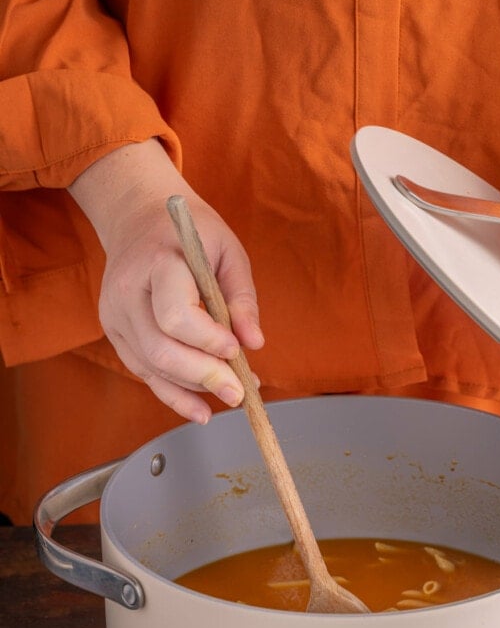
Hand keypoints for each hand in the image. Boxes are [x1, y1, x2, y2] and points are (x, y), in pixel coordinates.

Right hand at [69, 139, 263, 422]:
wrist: (139, 217)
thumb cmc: (191, 232)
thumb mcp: (228, 250)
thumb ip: (242, 297)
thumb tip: (255, 344)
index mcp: (157, 263)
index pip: (175, 314)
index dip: (208, 340)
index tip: (237, 349)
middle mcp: (126, 292)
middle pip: (160, 349)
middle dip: (204, 376)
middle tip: (240, 391)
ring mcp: (115, 315)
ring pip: (151, 367)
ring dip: (195, 388)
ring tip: (233, 393)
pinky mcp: (115, 332)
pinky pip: (144, 372)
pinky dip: (174, 394)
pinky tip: (201, 410)